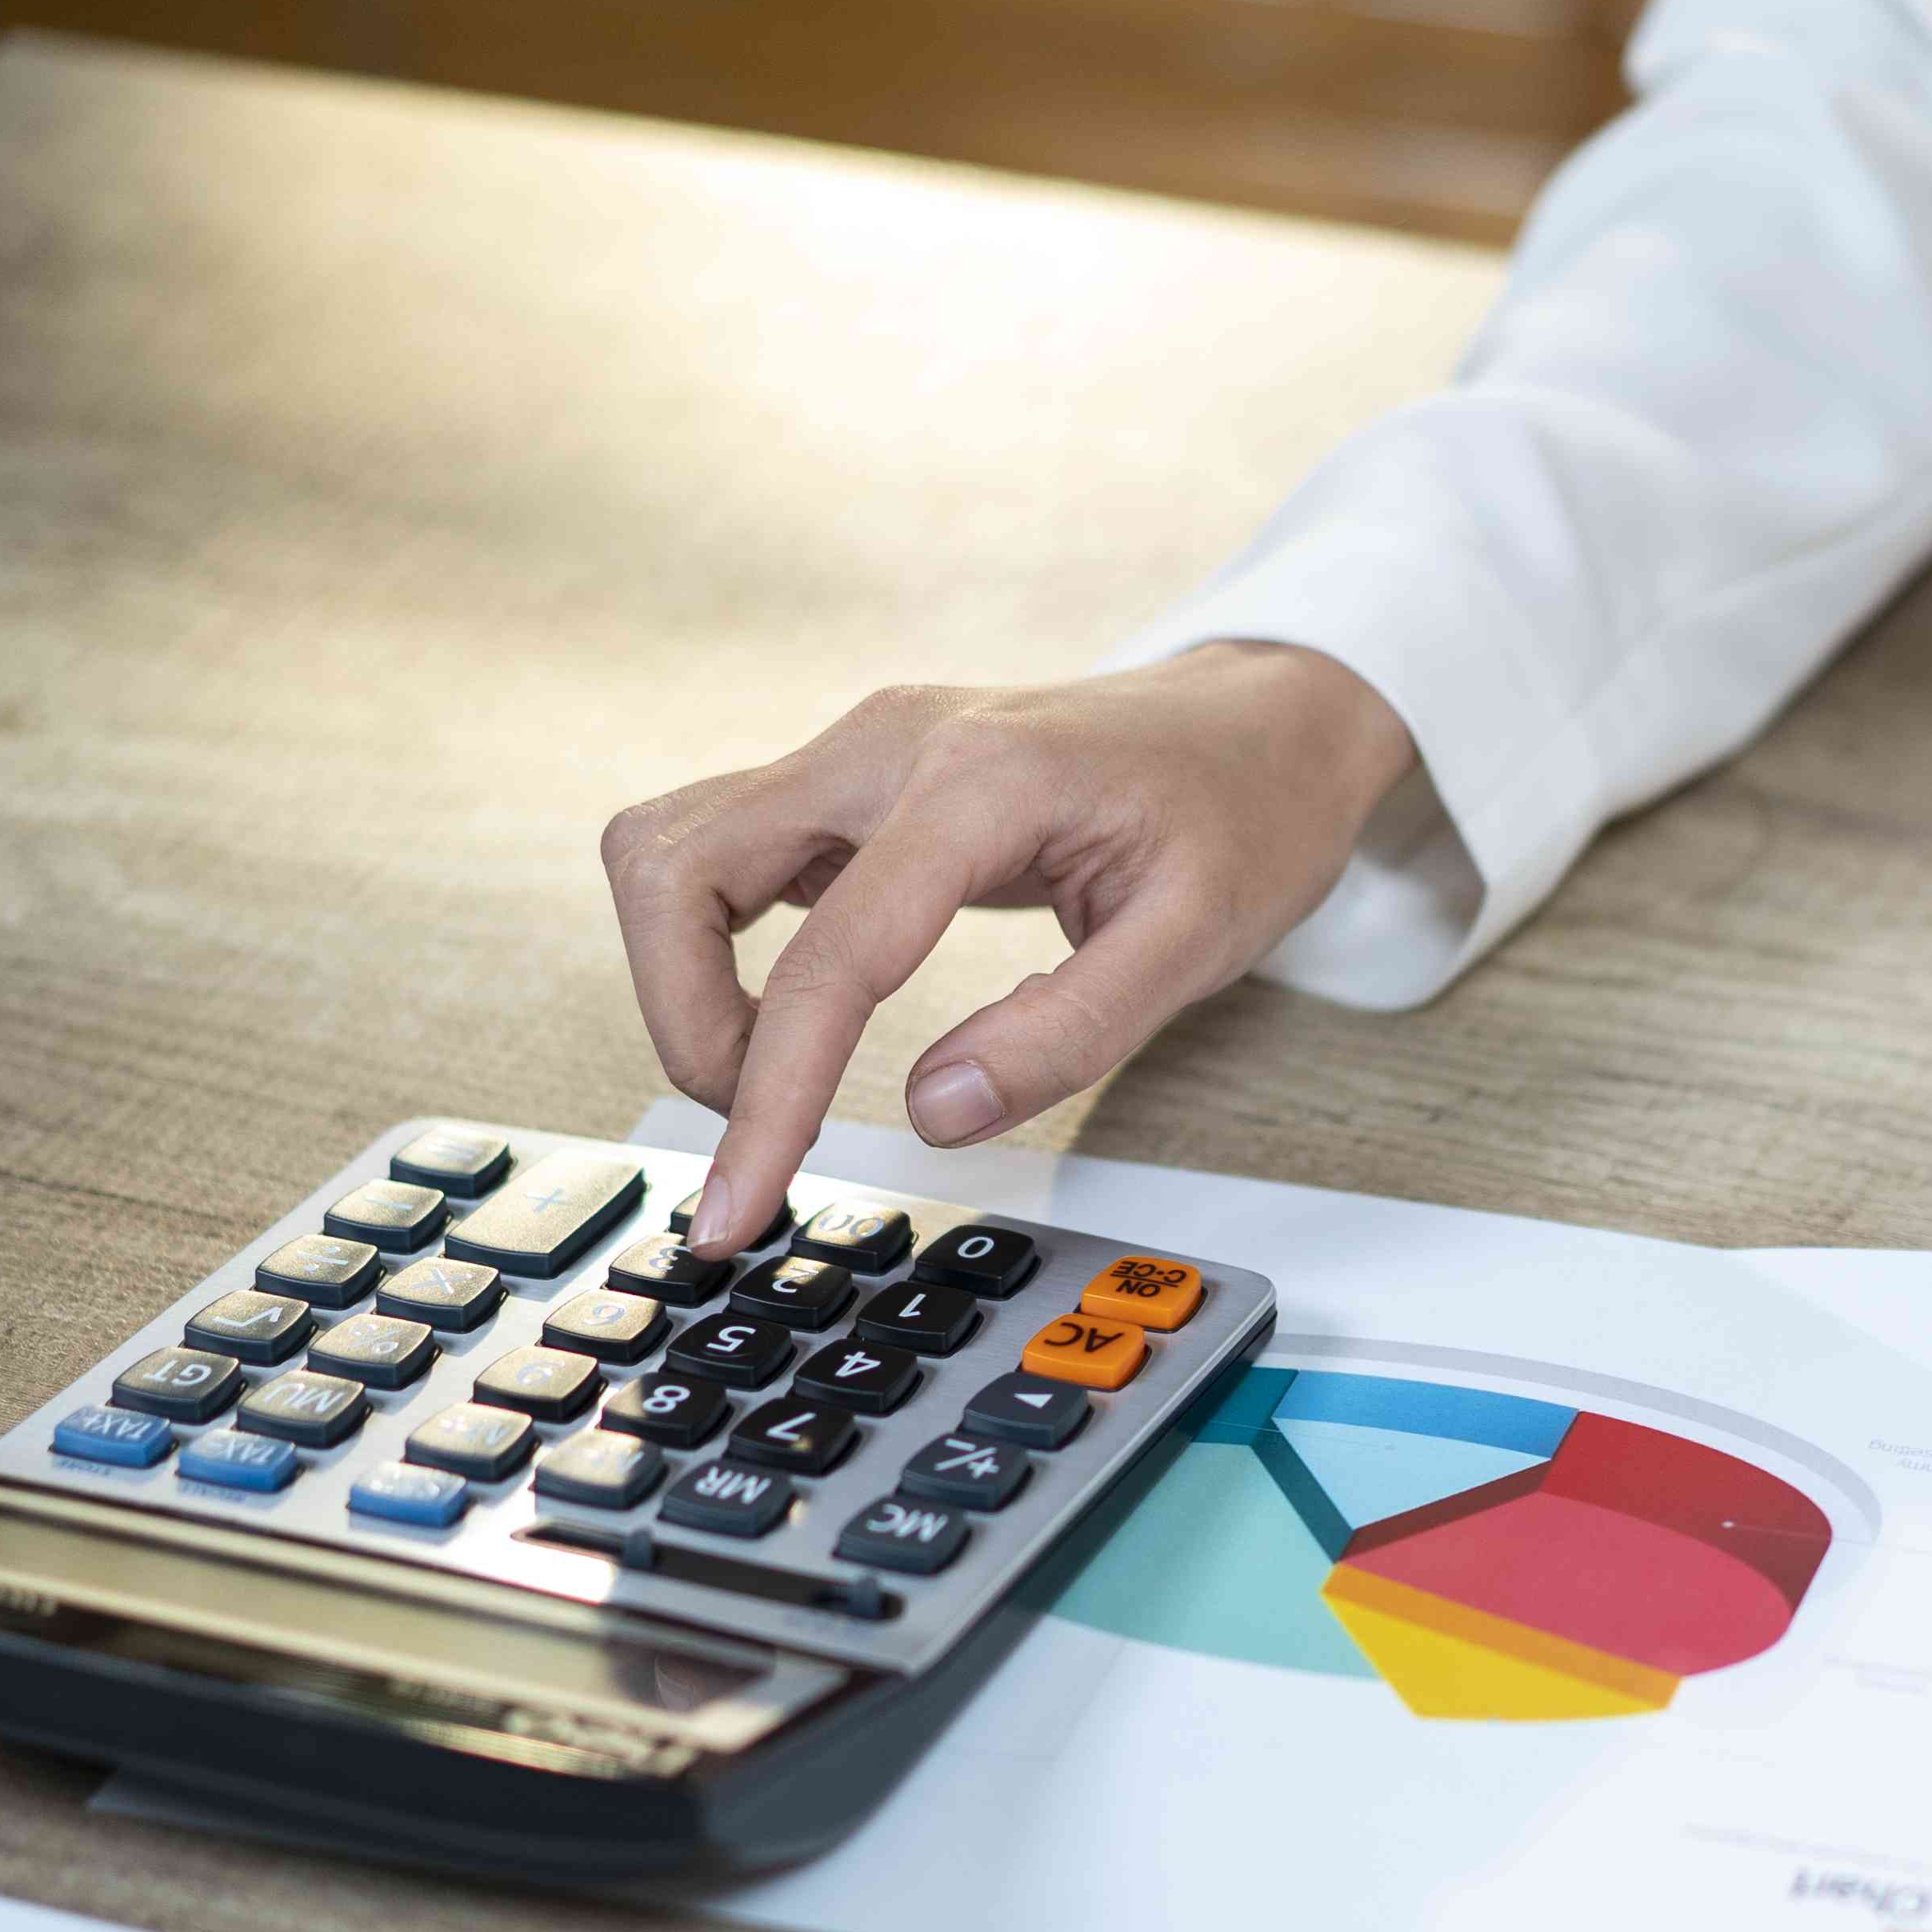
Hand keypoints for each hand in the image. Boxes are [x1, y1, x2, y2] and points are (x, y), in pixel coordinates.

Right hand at [602, 644, 1414, 1251]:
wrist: (1261, 722)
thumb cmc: (1243, 817)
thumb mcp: (1198, 943)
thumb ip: (1065, 1034)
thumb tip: (931, 1115)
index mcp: (980, 781)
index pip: (829, 957)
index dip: (767, 1097)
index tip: (735, 1209)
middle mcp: (886, 745)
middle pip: (675, 867)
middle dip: (689, 1022)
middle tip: (770, 1126)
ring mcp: (857, 755)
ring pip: (670, 851)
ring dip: (686, 981)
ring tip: (778, 1075)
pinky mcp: (849, 784)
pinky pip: (719, 856)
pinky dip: (715, 951)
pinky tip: (795, 1020)